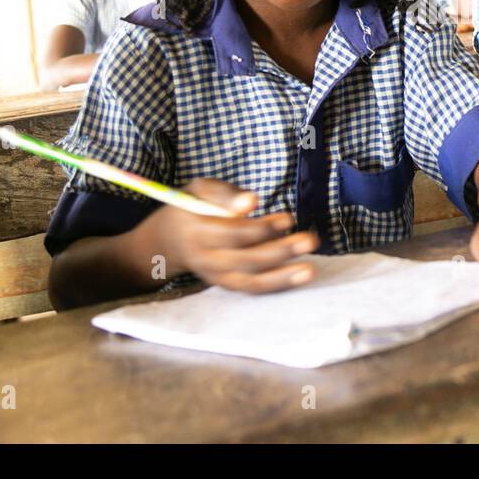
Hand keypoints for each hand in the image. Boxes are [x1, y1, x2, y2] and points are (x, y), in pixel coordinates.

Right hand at [144, 178, 318, 292]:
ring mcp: (215, 275)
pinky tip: (301, 275)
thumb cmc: (192, 207)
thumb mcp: (200, 190)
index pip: (232, 234)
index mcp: (196, 232)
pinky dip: (277, 284)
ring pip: (249, 281)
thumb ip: (225, 194)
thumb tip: (251, 201)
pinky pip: (252, 289)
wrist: (168, 240)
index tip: (288, 218)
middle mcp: (205, 258)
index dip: (261, 229)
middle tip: (310, 240)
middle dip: (280, 251)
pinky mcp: (226, 284)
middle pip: (244, 260)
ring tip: (310, 269)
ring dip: (282, 276)